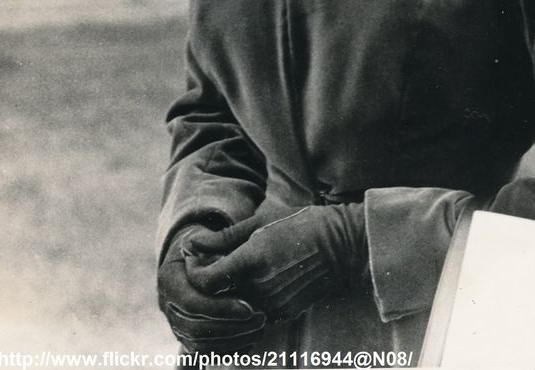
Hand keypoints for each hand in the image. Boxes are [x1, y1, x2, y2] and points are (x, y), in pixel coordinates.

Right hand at [158, 224, 265, 352]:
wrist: (195, 256)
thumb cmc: (209, 242)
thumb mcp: (212, 236)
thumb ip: (216, 242)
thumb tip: (215, 247)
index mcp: (169, 277)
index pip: (192, 302)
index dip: (220, 308)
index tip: (249, 308)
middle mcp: (167, 304)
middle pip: (195, 327)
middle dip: (231, 326)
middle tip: (261, 319)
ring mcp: (175, 322)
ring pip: (200, 344)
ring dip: (233, 340)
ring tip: (260, 329)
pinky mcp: (187, 335)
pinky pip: (204, 352)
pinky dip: (227, 350)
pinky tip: (250, 341)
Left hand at [184, 204, 366, 321]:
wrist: (342, 245)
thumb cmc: (300, 223)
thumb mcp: (261, 220)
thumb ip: (224, 237)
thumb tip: (192, 244)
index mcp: (252, 259)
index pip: (206, 280)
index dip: (194, 270)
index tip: (195, 258)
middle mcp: (260, 287)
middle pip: (217, 296)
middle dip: (207, 281)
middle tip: (208, 262)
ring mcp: (272, 304)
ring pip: (233, 307)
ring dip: (226, 292)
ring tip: (231, 270)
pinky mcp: (283, 313)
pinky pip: (252, 312)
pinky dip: (245, 300)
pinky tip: (253, 280)